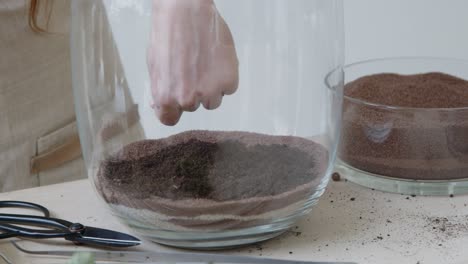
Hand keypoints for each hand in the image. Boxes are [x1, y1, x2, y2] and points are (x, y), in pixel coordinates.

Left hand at [147, 0, 238, 125]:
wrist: (186, 12)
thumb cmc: (167, 35)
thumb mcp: (155, 66)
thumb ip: (160, 90)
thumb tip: (160, 106)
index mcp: (166, 98)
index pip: (170, 120)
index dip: (174, 109)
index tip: (177, 99)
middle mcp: (188, 99)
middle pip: (193, 108)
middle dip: (193, 93)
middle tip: (192, 69)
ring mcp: (211, 91)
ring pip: (213, 101)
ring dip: (211, 88)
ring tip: (205, 64)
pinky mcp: (229, 81)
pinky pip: (229, 89)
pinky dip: (225, 77)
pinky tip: (217, 60)